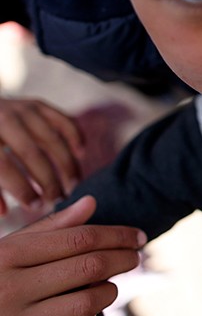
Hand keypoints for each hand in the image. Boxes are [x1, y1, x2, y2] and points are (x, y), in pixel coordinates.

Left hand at [0, 97, 84, 213]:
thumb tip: (5, 211)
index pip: (4, 167)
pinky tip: (81, 154)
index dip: (22, 189)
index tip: (36, 206)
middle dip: (47, 180)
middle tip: (57, 200)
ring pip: (52, 138)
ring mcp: (22, 109)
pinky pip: (64, 120)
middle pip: (31, 153)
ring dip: (66, 165)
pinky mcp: (38, 104)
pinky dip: (76, 137)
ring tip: (72, 185)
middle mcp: (3, 119)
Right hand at [0, 196, 145, 315]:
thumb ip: (50, 228)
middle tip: (135, 257)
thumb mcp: (10, 248)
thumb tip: (90, 202)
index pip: (81, 239)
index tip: (138, 236)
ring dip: (108, 293)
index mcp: (9, 255)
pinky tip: (88, 315)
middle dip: (122, 259)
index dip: (117, 235)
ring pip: (86, 304)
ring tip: (110, 286)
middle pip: (90, 267)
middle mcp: (9, 289)